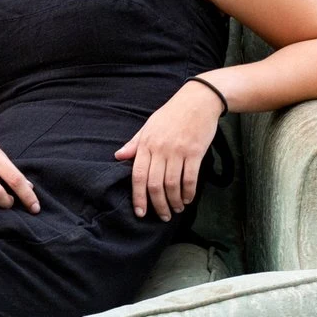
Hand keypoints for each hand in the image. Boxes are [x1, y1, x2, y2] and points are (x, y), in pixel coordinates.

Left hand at [114, 80, 222, 220]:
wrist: (198, 100)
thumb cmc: (172, 114)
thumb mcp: (149, 126)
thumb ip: (135, 143)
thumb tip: (118, 156)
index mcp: (146, 144)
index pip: (138, 176)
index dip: (138, 197)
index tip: (140, 212)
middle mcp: (160, 149)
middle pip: (155, 185)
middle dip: (158, 205)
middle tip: (162, 216)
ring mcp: (178, 151)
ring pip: (173, 184)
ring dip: (174, 201)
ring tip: (176, 209)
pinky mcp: (195, 152)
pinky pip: (190, 178)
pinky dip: (188, 193)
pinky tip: (188, 199)